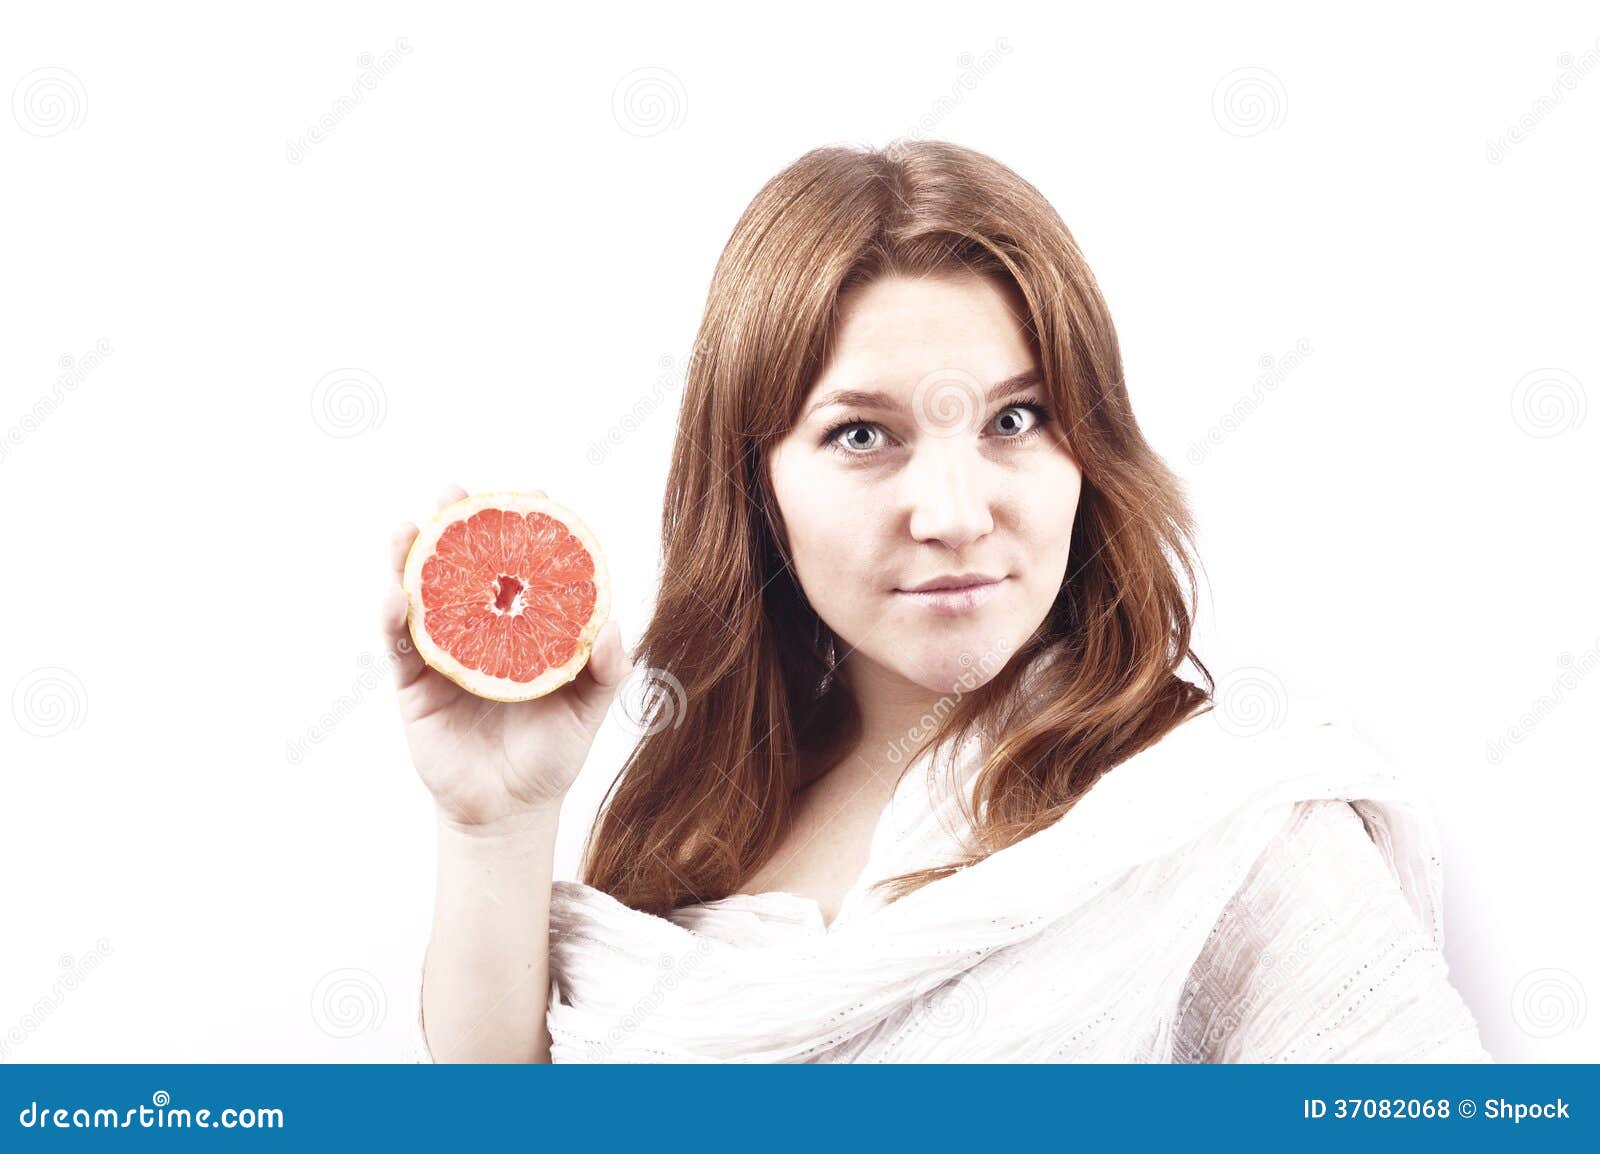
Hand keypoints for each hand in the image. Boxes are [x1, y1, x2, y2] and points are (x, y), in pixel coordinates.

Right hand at [380, 483, 632, 832]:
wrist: (507, 811)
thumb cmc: (552, 754)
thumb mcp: (589, 711)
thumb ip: (607, 670)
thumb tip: (612, 626)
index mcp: (526, 624)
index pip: (525, 564)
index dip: (527, 527)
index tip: (534, 495)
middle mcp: (483, 626)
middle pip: (465, 563)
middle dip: (456, 522)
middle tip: (451, 491)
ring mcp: (445, 648)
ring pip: (422, 591)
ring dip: (410, 555)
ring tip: (409, 528)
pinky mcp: (414, 681)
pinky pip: (400, 642)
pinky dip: (394, 615)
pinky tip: (395, 595)